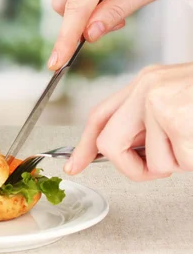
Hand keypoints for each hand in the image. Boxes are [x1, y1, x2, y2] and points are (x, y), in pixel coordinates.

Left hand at [65, 64, 192, 180]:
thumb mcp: (176, 100)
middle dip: (131, 168)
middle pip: (109, 144)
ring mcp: (157, 103)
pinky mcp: (175, 119)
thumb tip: (132, 149)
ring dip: (178, 163)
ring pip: (154, 163)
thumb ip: (147, 120)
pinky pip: (179, 164)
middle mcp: (146, 89)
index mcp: (146, 83)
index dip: (84, 146)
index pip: (100, 116)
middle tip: (154, 170)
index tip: (74, 165)